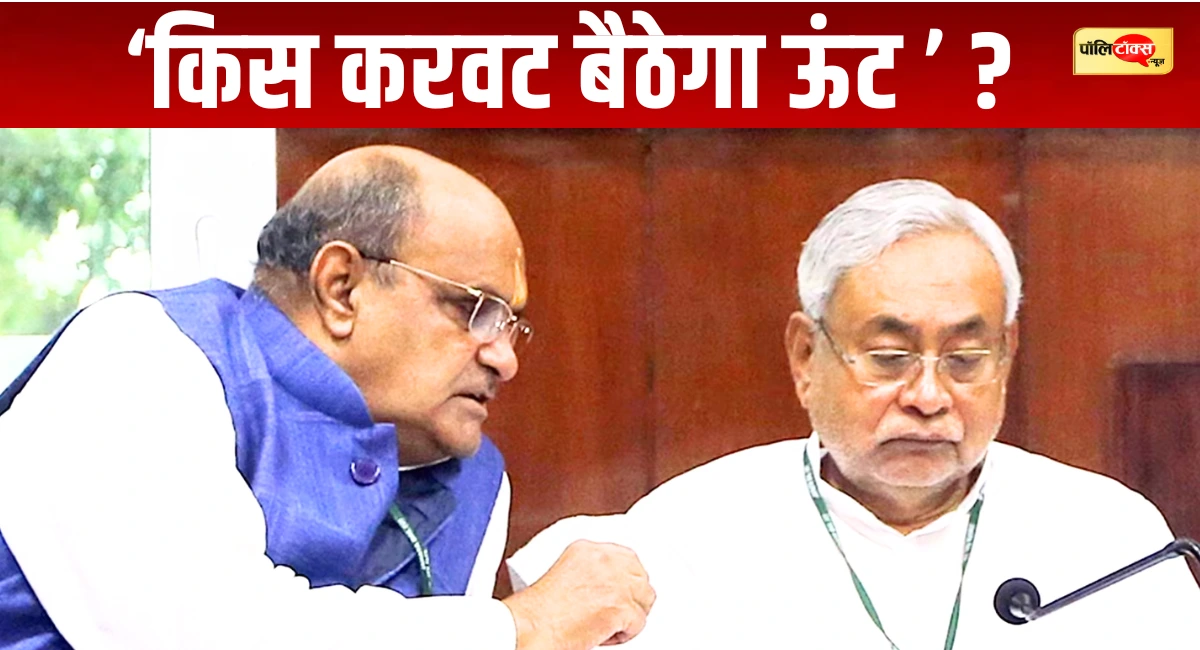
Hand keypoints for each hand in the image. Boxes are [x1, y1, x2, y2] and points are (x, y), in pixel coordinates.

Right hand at [502, 540, 654, 649]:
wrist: (532, 628)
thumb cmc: (538, 612)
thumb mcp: (565, 575)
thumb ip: (590, 573)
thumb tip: (611, 587)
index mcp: (586, 549)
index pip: (626, 556)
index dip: (625, 579)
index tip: (619, 592)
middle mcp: (604, 559)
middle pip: (640, 575)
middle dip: (631, 596)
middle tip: (616, 612)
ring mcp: (615, 581)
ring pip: (645, 598)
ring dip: (631, 614)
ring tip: (609, 625)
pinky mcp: (621, 606)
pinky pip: (639, 623)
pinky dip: (624, 635)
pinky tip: (604, 635)